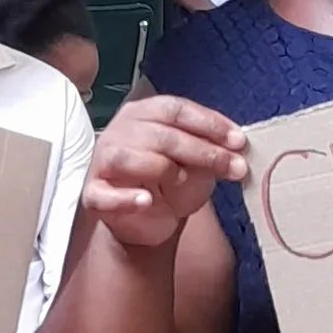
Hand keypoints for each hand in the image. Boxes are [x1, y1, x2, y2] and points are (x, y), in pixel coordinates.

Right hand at [80, 97, 248, 252]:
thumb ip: (210, 151)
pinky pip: (105, 195)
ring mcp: (103, 162)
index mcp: (144, 114)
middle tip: (235, 167)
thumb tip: (236, 146)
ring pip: (130, 156)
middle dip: (203, 151)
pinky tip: (146, 201)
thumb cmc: (170, 184)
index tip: (239, 141)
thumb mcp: (197, 164)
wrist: (147, 222)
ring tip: (183, 182)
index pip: (176, 109)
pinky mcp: (94, 194)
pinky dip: (126, 198)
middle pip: (161, 134)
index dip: (209, 124)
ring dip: (165, 169)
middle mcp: (120, 131)